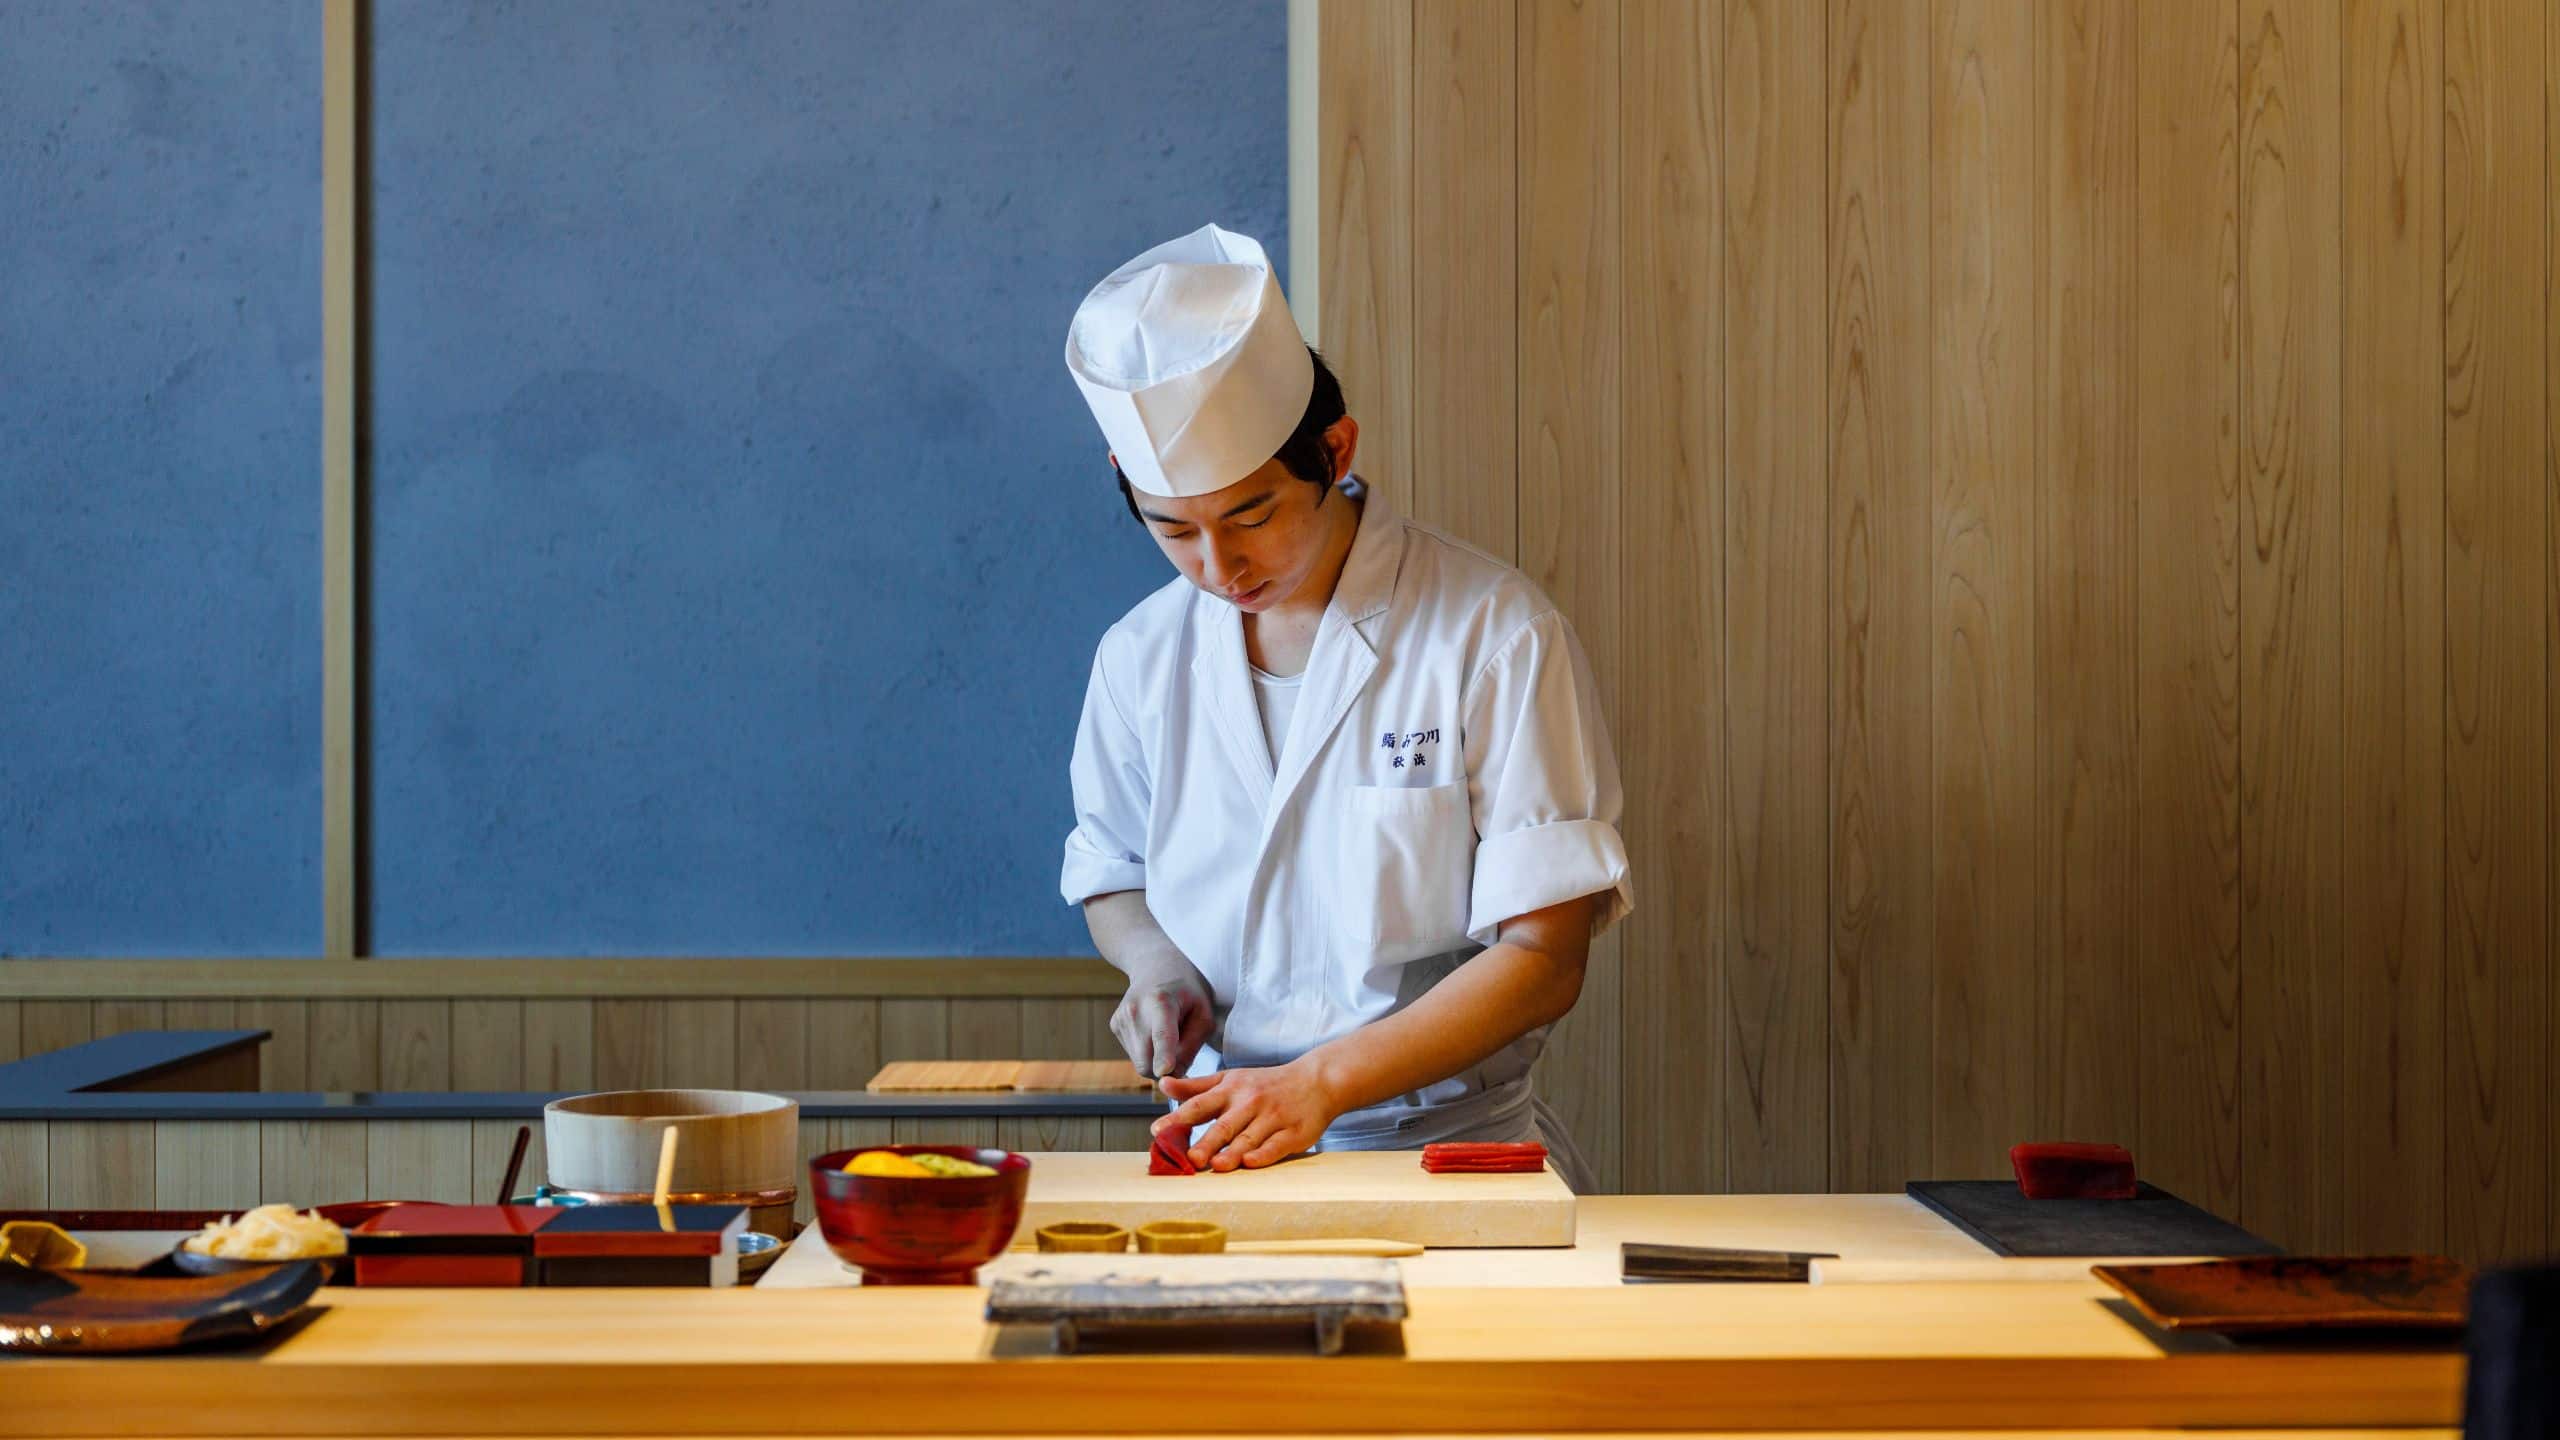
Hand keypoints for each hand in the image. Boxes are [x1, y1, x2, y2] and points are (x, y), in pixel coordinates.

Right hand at [1109, 954, 1215, 1079]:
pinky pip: (1134, 1055)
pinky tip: (1154, 1030)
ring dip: (1157, 1060)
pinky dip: (1148, 1052)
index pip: (1162, 1034)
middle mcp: (1135, 1010)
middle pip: (1147, 1061)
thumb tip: (1175, 1074)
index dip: (1164, 1055)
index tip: (1164, 1071)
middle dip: (1165, 1070)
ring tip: (1169, 1034)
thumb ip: (1192, 1045)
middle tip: (1183, 1052)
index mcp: (1162, 1002)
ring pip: (1140, 1063)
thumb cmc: (1186, 990)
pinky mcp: (1115, 1026)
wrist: (1155, 965)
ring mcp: (1121, 1018)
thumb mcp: (1203, 1013)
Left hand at [1151, 1058, 1342, 1171]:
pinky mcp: (1294, 1133)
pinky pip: (1276, 1145)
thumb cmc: (1266, 1084)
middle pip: (1224, 1125)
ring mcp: (1273, 1118)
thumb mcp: (1230, 1078)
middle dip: (1206, 1142)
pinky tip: (1251, 1163)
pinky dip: (1264, 1154)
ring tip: (1217, 1166)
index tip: (1158, 1131)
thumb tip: (1163, 1084)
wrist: (1316, 1081)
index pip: (1200, 1104)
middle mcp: (1250, 1103)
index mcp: (1231, 1090)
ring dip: (1233, 1152)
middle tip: (1189, 1160)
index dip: (1178, 1118)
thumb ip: (1195, 1086)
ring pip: (1249, 1138)